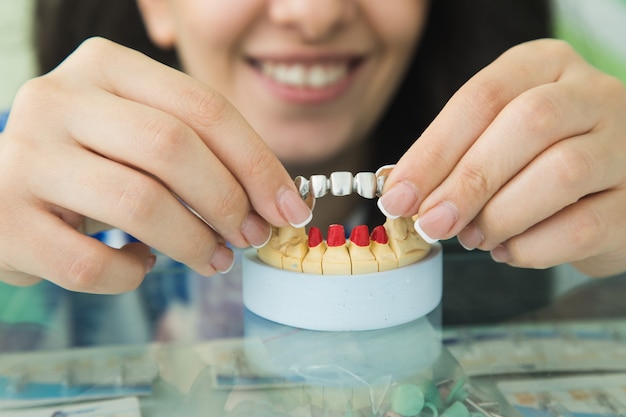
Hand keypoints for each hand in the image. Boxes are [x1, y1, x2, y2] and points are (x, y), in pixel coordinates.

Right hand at [0, 37, 310, 292]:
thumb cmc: (90, 159)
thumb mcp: (138, 131)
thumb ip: (199, 149)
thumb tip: (274, 200)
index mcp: (104, 66)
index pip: (204, 107)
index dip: (258, 163)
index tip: (289, 208)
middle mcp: (58, 99)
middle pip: (173, 148)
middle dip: (229, 202)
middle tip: (252, 236)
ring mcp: (25, 156)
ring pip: (138, 204)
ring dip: (193, 243)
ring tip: (214, 259)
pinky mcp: (4, 219)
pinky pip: (91, 262)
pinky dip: (130, 274)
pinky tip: (140, 264)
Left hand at [378, 39, 625, 276]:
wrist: (604, 184)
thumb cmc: (533, 158)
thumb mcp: (492, 136)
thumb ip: (452, 156)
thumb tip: (400, 191)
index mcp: (544, 66)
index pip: (482, 97)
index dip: (433, 150)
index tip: (398, 195)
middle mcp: (592, 94)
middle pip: (527, 125)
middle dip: (467, 182)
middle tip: (431, 223)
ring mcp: (623, 144)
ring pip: (561, 174)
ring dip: (501, 216)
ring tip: (473, 237)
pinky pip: (584, 226)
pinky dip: (532, 247)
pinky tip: (509, 250)